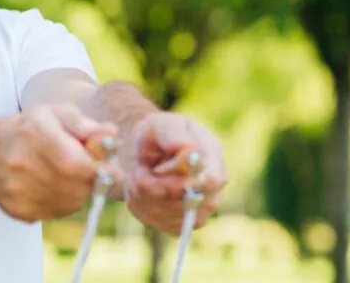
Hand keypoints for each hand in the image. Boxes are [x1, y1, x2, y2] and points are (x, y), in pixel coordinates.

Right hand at [0, 104, 121, 222]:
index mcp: (35, 135)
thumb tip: (111, 134)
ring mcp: (19, 192)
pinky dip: (62, 201)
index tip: (113, 169)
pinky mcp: (20, 211)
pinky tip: (50, 185)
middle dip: (90, 178)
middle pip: (77, 186)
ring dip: (78, 190)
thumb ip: (84, 124)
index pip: (74, 163)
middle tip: (87, 167)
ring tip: (66, 173)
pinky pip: (56, 212)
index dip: (99, 169)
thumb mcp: (55, 114)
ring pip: (70, 202)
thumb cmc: (28, 129)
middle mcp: (23, 166)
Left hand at [124, 112, 226, 234]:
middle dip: (153, 187)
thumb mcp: (161, 125)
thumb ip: (174, 136)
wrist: (150, 150)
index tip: (156, 168)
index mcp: (213, 156)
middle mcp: (212, 187)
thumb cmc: (158, 133)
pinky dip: (139, 205)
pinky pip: (155, 221)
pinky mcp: (180, 223)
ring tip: (136, 177)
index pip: (211, 180)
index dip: (181, 179)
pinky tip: (138, 190)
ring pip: (167, 214)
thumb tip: (189, 154)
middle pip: (187, 202)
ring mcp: (198, 208)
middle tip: (138, 171)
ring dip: (142, 195)